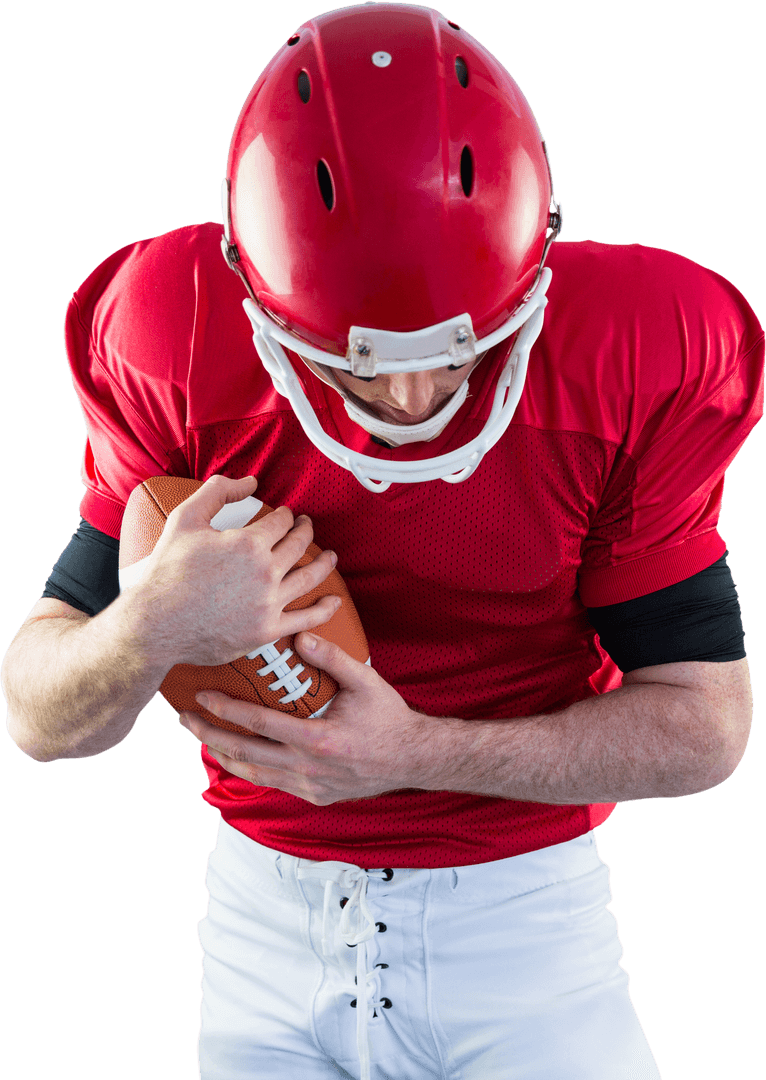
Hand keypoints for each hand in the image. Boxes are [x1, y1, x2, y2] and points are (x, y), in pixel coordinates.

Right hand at [130, 474, 340, 666]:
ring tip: (330, 558)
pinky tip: (333, 601)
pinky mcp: (266, 631)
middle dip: (305, 532)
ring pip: (309, 578)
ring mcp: (268, 603)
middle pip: (298, 545)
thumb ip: (219, 491)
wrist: (153, 622)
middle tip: (306, 527)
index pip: (281, 522)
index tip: (286, 515)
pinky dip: (324, 609)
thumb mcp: (186, 518)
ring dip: (324, 564)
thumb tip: (250, 482)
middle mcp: (265, 573)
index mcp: (249, 543)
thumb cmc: (166, 571)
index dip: (286, 515)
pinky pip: (306, 619)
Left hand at [178, 632, 452, 803]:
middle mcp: (308, 769)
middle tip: (185, 718)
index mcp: (317, 740)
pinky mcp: (314, 796)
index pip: (258, 724)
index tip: (202, 696)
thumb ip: (332, 658)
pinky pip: (272, 784)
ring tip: (201, 737)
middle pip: (244, 753)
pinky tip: (236, 757)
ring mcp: (310, 786)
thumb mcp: (365, 681)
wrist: (413, 758)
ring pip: (253, 775)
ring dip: (223, 755)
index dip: (226, 709)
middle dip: (209, 734)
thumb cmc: (388, 718)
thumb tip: (299, 635)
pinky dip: (249, 770)